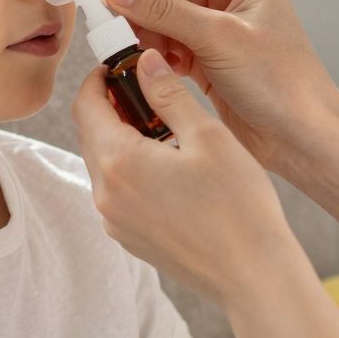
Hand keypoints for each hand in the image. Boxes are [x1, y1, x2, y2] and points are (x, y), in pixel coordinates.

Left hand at [72, 49, 310, 307]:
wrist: (252, 276)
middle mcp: (105, 195)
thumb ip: (168, 95)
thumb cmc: (238, 205)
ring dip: (122, 139)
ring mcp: (114, 221)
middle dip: (112, 107)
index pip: (86, 106)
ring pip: (103, 164)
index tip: (120, 66)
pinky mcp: (128, 238)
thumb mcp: (207, 136)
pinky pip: (116, 192)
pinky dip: (130, 169)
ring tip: (165, 130)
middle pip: (90, 134)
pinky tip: (168, 166)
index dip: (98, 79)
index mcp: (118, 162)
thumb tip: (144, 62)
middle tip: (147, 91)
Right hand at [99, 0, 338, 178]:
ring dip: (144, 31)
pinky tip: (144, 63)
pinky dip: (155, 53)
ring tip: (124, 46)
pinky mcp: (211, 61)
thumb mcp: (218, 38)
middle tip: (106, 19)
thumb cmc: (281, 81)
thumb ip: (164, 11)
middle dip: (139, 3)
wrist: (303, 137)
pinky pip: (171, 47)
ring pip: (166, 19)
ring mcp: (220, 31)